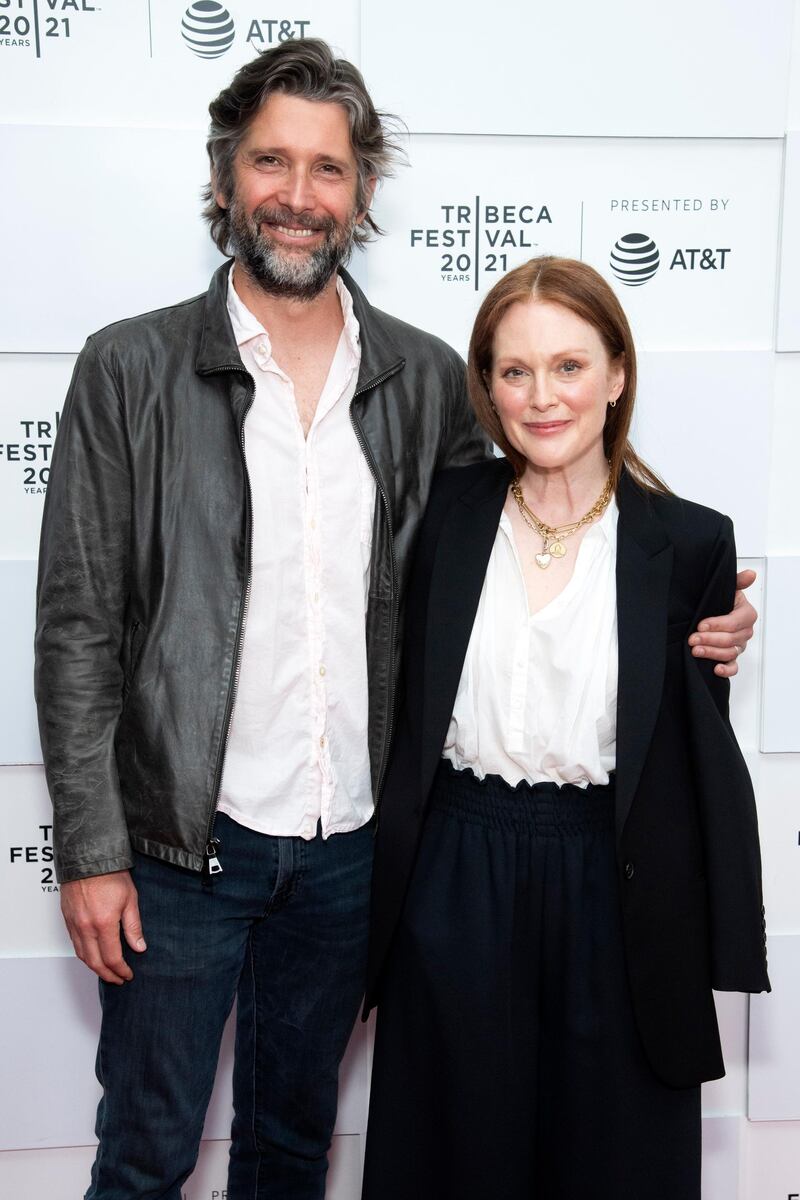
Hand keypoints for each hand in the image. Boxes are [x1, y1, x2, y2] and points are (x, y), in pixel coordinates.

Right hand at [60, 869, 145, 983]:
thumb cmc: (110, 874)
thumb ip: (133, 926)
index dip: (121, 970)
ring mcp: (74, 924)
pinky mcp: (67, 919)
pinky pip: (74, 944)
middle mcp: (86, 927)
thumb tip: (139, 948)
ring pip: (82, 956)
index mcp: (103, 924)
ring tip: (107, 972)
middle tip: (118, 979)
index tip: (128, 974)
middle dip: (107, 975)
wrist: (88, 858)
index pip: (112, 958)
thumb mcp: (130, 899)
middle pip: (95, 962)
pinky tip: (93, 956)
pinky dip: (84, 955)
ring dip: (94, 968)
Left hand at [688, 568, 757, 677]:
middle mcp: (745, 631)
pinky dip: (726, 670)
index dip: (717, 624)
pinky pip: (734, 667)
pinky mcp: (732, 657)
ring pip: (730, 653)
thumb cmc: (719, 600)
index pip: (734, 622)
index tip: (700, 625)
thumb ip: (737, 581)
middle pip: (731, 639)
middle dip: (710, 639)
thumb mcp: (726, 588)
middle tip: (692, 639)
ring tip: (696, 650)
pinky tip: (716, 669)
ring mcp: (739, 645)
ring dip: (712, 653)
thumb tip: (750, 574)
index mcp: (746, 614)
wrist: (709, 612)